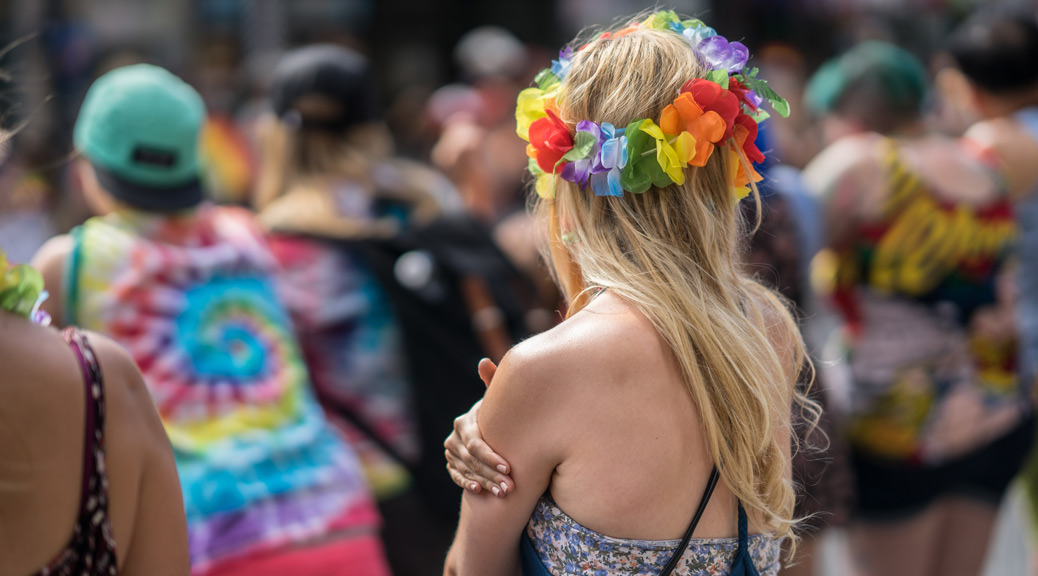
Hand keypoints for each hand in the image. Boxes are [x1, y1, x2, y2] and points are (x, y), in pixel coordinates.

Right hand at [444, 359, 513, 496]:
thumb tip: (484, 362)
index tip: (509, 468)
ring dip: (484, 482)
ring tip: (504, 493)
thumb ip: (493, 383)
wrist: (492, 431)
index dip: (492, 457)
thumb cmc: (500, 414)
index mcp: (465, 423)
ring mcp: (451, 453)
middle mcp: (454, 438)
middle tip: (510, 486)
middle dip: (491, 474)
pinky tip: (479, 490)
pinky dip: (467, 483)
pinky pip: (457, 476)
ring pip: (466, 470)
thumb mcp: (497, 401)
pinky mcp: (451, 465)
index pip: (476, 443)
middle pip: (472, 460)